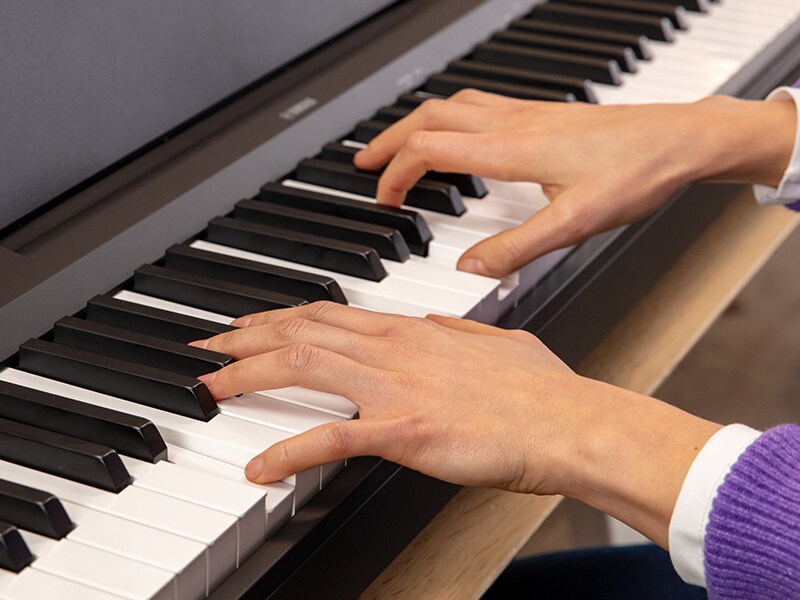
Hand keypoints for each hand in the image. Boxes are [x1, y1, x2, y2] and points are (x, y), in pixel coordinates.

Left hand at [194, 302, 720, 546]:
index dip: (282, 317)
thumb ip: (460, 331)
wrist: (570, 423)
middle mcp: (397, 349)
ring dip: (247, 375)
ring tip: (209, 387)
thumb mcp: (498, 342)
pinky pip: (331, 438)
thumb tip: (436, 324)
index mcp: (416, 331)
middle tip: (207, 346)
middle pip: (302, 331)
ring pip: (302, 367)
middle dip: (245, 337)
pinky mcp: (405, 431)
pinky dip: (287, 451)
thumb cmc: (542, 391)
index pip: (331, 313)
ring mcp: (397, 387)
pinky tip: (258, 466)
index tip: (252, 324)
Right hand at [354, 90, 795, 277]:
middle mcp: (512, 124)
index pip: (430, 149)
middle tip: (366, 163)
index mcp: (510, 147)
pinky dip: (449, 120)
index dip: (396, 173)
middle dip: (390, 140)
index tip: (384, 199)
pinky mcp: (542, 116)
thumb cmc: (635, 174)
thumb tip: (471, 268)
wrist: (679, 140)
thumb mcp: (573, 225)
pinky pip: (479, 106)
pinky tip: (459, 139)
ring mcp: (527, 115)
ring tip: (399, 148)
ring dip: (417, 125)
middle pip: (430, 116)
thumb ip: (516, 248)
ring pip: (453, 106)